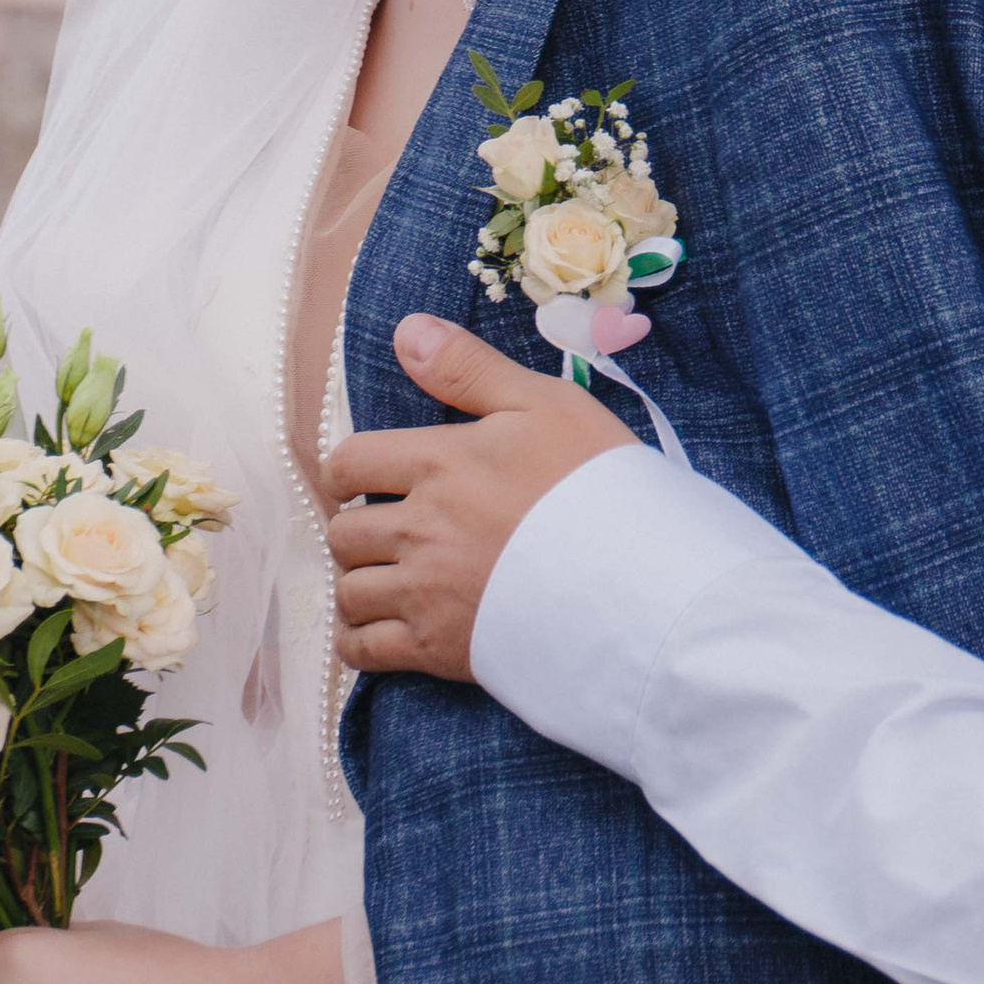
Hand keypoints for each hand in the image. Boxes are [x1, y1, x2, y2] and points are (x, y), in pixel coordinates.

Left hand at [324, 314, 637, 681]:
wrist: (640, 581)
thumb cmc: (599, 485)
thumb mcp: (543, 404)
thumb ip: (468, 368)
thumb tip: (405, 330)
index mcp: (438, 464)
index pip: (348, 463)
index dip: (349, 470)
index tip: (368, 480)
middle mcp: (419, 529)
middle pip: (343, 533)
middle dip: (357, 529)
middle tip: (389, 532)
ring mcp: (426, 594)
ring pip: (349, 592)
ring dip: (360, 584)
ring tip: (386, 580)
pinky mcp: (439, 650)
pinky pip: (364, 652)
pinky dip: (359, 642)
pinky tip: (375, 632)